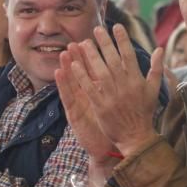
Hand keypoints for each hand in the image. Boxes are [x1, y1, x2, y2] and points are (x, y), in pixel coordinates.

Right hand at [56, 46, 115, 163]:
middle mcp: (88, 95)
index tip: (91, 39)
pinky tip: (58, 73)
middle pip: (82, 73)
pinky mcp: (74, 113)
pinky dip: (62, 84)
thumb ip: (123, 85)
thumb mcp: (120, 103)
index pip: (96, 69)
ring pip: (72, 81)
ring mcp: (80, 103)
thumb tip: (128, 67)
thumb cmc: (115, 125)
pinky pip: (67, 96)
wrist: (107, 148)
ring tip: (64, 52)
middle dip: (79, 57)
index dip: (93, 55)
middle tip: (75, 41)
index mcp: (100, 90)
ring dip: (68, 66)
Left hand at [69, 25, 163, 156]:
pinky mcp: (101, 105)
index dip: (123, 40)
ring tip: (83, 42)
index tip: (117, 26)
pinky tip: (74, 65)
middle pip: (113, 59)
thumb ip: (156, 68)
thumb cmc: (145, 112)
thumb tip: (160, 49)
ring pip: (100, 70)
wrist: (137, 136)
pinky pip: (89, 87)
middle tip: (96, 29)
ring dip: (91, 56)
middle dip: (104, 43)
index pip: (129, 55)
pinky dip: (81, 76)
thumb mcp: (154, 89)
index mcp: (137, 80)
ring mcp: (112, 95)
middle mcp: (125, 85)